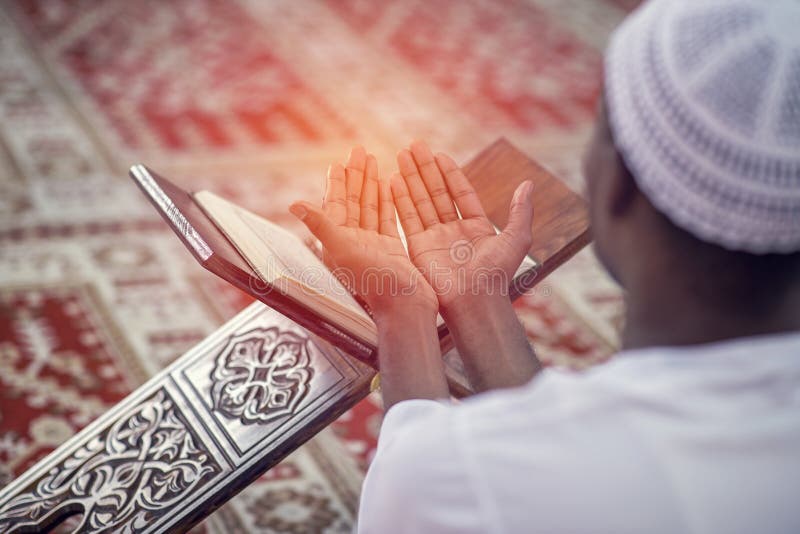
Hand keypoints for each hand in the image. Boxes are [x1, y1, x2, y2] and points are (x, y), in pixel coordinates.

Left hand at [289, 146, 436, 319]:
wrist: (404, 306)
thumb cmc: (374, 283)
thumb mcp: (342, 250)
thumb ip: (321, 225)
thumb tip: (293, 203)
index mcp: (338, 242)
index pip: (336, 205)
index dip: (337, 183)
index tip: (339, 162)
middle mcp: (353, 242)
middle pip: (353, 201)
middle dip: (356, 176)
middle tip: (359, 150)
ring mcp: (373, 245)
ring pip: (370, 207)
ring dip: (371, 184)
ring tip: (373, 160)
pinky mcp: (391, 249)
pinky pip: (388, 218)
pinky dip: (387, 201)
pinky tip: (389, 184)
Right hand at [392, 141, 533, 310]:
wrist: (474, 301)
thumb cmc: (497, 273)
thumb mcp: (517, 238)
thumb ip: (521, 211)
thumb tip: (528, 184)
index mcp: (476, 227)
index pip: (460, 192)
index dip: (450, 173)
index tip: (439, 154)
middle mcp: (453, 231)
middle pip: (437, 192)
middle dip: (425, 169)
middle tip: (415, 146)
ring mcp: (434, 239)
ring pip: (420, 201)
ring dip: (411, 178)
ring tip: (402, 155)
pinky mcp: (418, 248)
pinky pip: (408, 219)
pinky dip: (400, 199)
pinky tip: (393, 179)